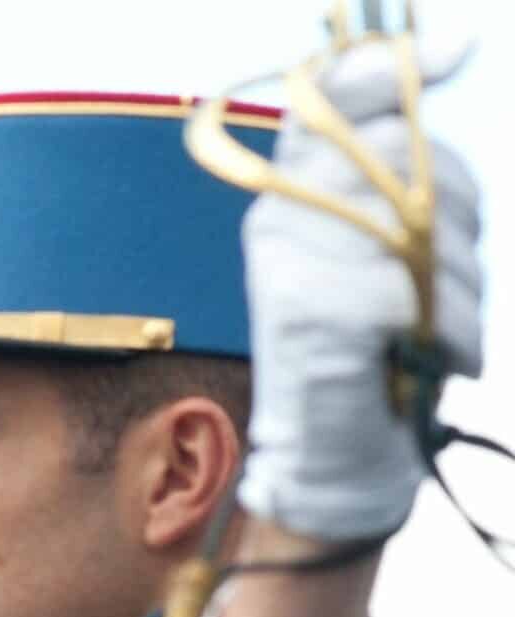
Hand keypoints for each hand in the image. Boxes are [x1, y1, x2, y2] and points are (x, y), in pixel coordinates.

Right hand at [240, 37, 483, 541]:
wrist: (342, 456)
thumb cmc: (382, 347)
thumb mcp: (398, 239)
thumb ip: (410, 158)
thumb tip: (458, 41)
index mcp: (296, 189)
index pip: (332, 91)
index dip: (390, 64)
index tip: (459, 49)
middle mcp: (277, 214)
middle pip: (400, 150)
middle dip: (458, 211)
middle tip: (448, 276)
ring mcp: (281, 262)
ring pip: (411, 222)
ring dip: (458, 285)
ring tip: (439, 331)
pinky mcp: (298, 313)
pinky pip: (400, 289)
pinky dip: (441, 330)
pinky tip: (436, 358)